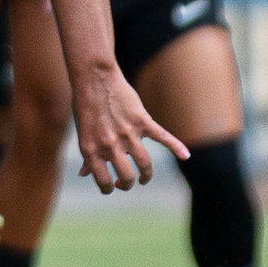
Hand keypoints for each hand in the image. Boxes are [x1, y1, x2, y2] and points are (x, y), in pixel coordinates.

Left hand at [72, 64, 188, 192]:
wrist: (94, 78)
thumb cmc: (85, 106)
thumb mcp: (82, 133)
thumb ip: (87, 155)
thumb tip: (84, 174)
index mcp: (92, 151)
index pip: (103, 182)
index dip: (108, 188)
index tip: (112, 185)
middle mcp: (110, 146)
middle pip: (127, 177)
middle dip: (128, 184)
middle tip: (128, 181)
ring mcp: (128, 134)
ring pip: (144, 165)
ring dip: (146, 175)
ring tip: (144, 178)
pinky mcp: (142, 121)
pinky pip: (163, 138)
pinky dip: (176, 147)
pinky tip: (186, 156)